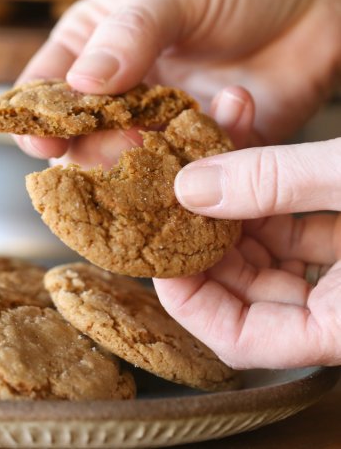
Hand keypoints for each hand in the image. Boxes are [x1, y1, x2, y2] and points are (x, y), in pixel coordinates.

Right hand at [14, 0, 340, 165]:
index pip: (47, 90)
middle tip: (125, 141)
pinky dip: (211, 150)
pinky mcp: (207, 146)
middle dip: (95, 151)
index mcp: (95, 46)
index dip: (37, 118)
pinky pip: (194, 168)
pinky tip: (237, 103)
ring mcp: (163, 122)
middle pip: (83, 139)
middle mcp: (123, 91)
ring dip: (151, 159)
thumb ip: (129, 35)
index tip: (41, 140)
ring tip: (180, 130)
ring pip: (133, 165)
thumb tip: (82, 83)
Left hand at [153, 118, 340, 368]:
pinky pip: (293, 225)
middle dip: (203, 229)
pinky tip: (246, 144)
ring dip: (233, 197)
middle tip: (173, 180)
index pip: (238, 338)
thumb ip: (277, 182)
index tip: (157, 245)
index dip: (186, 297)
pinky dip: (267, 189)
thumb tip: (189, 187)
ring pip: (263, 249)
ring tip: (210, 142)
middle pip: (241, 286)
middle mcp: (340, 307)